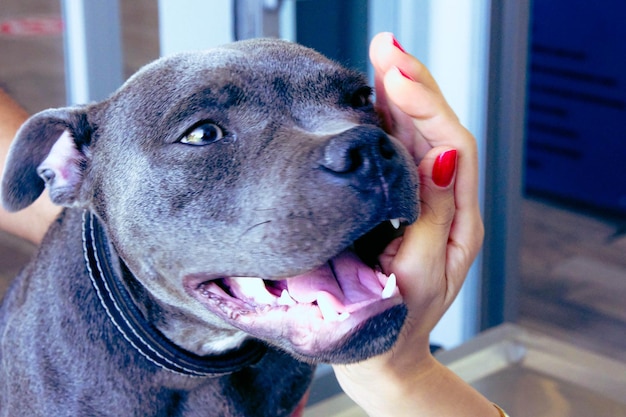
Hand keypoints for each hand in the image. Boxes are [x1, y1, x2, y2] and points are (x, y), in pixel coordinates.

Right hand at [331, 33, 487, 416]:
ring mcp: (422, 205)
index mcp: (458, 223)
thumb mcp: (418, 272)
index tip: (394, 76)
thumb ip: (432, 214)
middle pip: (437, 132)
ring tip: (382, 58)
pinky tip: (374, 99)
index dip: (424, 107)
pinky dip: (386, 122)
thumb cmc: (395, 322)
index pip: (449, 147)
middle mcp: (445, 207)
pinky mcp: (399, 206)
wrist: (382, 356)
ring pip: (417, 139)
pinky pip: (397, 156)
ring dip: (400, 96)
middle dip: (414, 85)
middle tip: (387, 47)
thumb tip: (442, 156)